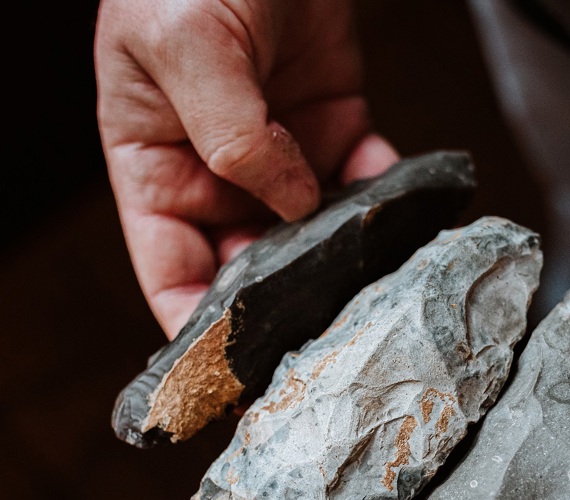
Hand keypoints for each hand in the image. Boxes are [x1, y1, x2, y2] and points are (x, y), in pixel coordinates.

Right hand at [96, 0, 397, 337]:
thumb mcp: (186, 44)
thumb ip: (231, 134)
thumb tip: (290, 203)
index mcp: (157, 169)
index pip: (172, 273)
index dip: (199, 332)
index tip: (235, 376)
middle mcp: (218, 177)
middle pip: (250, 272)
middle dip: (284, 311)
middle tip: (325, 349)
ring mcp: (282, 159)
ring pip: (312, 239)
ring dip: (341, 268)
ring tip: (373, 304)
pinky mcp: (337, 134)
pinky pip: (363, 186)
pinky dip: (384, 209)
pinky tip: (404, 230)